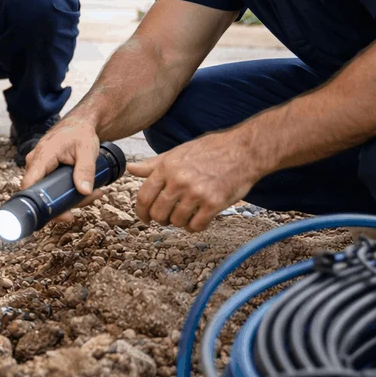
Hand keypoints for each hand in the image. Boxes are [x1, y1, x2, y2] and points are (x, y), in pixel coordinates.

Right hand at [20, 116, 105, 223]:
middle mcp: (35, 163)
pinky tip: (86, 193)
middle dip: (64, 204)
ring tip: (95, 194)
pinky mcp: (45, 173)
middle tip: (88, 200)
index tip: (60, 214)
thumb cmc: (80, 133)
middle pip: (41, 194)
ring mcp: (39, 169)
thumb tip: (84, 191)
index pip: (29, 184)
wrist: (78, 125)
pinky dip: (68, 194)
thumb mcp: (87, 149)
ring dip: (71, 200)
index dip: (40, 204)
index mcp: (42, 156)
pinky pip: (52, 189)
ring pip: (48, 194)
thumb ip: (85, 169)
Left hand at [126, 131, 261, 231]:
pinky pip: (196, 226)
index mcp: (167, 167)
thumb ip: (153, 164)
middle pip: (158, 213)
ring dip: (179, 222)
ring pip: (176, 221)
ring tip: (186, 215)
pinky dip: (195, 227)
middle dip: (161, 219)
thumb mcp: (178, 152)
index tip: (145, 218)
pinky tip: (199, 219)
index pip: (144, 196)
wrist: (245, 150)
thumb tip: (130, 169)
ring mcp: (196, 193)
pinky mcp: (214, 204)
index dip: (141, 212)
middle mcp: (179, 180)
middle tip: (168, 218)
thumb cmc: (212, 150)